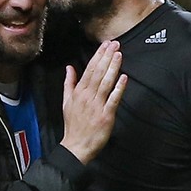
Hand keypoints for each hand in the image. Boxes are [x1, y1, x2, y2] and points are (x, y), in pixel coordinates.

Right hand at [60, 41, 127, 163]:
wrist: (76, 146)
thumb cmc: (73, 125)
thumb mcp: (66, 102)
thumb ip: (69, 83)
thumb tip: (69, 67)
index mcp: (79, 92)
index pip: (89, 69)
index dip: (98, 56)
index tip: (106, 45)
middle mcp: (87, 96)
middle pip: (98, 73)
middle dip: (107, 57)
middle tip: (115, 44)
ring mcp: (97, 105)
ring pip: (106, 83)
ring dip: (113, 67)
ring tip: (119, 55)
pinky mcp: (106, 115)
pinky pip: (113, 99)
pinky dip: (118, 88)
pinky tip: (124, 77)